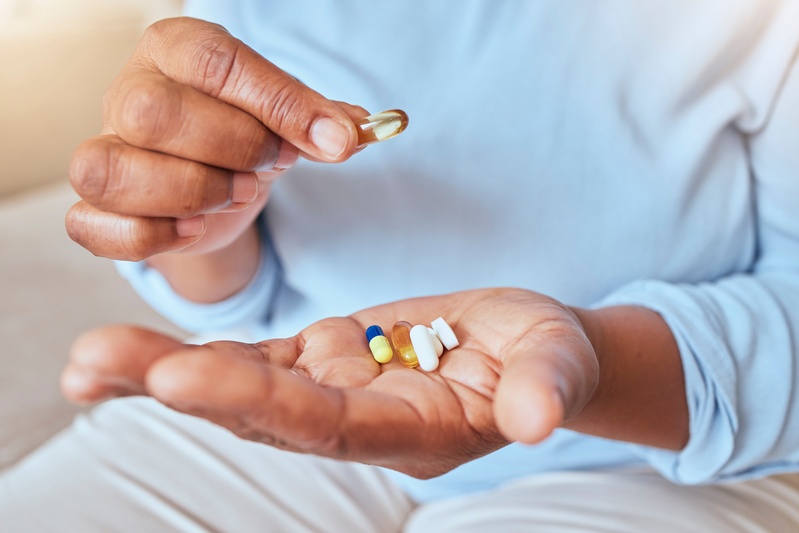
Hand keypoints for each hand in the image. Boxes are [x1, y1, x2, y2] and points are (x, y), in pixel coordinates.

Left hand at [62, 288, 599, 477]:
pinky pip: (256, 357)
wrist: (525, 352)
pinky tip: (137, 351)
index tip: (181, 374)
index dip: (256, 400)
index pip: (325, 423)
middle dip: (182, 386)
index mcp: (411, 431)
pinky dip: (198, 354)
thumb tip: (536, 417)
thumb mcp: (558, 362)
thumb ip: (547, 387)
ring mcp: (337, 390)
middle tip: (97, 364)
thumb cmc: (548, 357)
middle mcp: (359, 422)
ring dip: (167, 372)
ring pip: (246, 384)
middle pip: (263, 410)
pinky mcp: (327, 358)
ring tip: (90, 359)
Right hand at [66, 17, 368, 260]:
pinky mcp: (96, 209)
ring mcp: (103, 151)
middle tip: (272, 164)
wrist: (215, 180)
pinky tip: (195, 228)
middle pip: (153, 113)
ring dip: (192, 191)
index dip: (281, 105)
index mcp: (176, 50)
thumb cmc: (246, 135)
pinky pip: (93, 226)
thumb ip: (321, 119)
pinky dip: (150, 236)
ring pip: (112, 170)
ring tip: (236, 193)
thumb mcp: (288, 119)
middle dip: (232, 148)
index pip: (216, 63)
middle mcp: (128, 93)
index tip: (337, 141)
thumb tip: (356, 131)